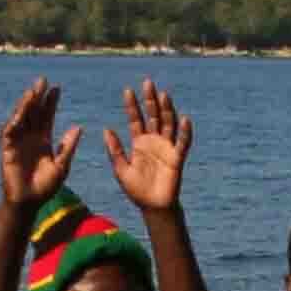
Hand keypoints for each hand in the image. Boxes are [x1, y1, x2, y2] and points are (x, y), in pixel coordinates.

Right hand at [0, 78, 81, 209]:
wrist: (29, 202)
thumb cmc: (45, 187)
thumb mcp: (61, 166)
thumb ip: (67, 147)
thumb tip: (78, 128)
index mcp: (43, 140)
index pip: (46, 116)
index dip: (51, 103)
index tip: (57, 88)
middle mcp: (30, 138)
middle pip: (33, 113)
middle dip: (38, 97)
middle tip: (43, 80)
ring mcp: (18, 142)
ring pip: (21, 118)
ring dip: (26, 105)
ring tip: (32, 92)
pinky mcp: (7, 149)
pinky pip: (9, 132)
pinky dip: (14, 121)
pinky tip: (21, 112)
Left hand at [101, 82, 192, 214]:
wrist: (152, 207)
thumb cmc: (136, 190)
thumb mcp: (120, 169)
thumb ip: (115, 150)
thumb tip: (106, 129)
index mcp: (139, 142)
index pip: (135, 119)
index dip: (132, 105)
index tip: (127, 90)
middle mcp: (153, 141)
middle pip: (153, 116)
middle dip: (150, 100)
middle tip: (147, 82)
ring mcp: (166, 148)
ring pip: (167, 124)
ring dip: (166, 110)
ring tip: (163, 94)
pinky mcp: (177, 158)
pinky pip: (182, 143)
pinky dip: (184, 132)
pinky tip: (184, 119)